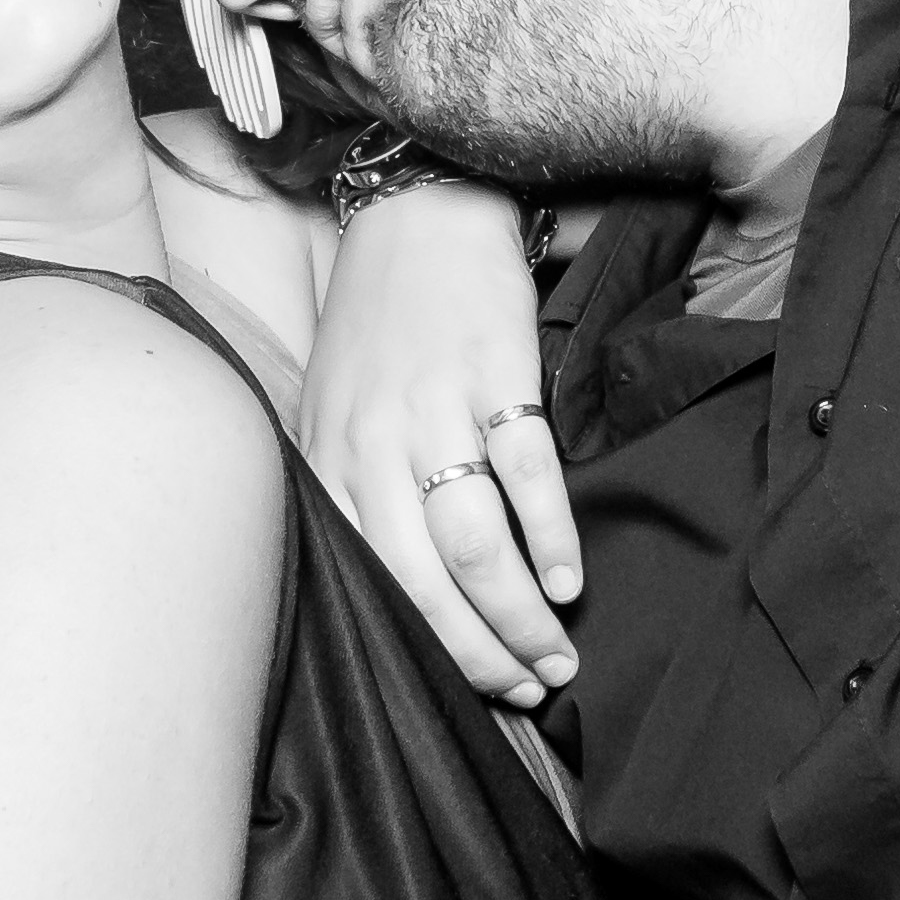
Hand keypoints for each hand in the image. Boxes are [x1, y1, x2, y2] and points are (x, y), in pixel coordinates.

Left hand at [297, 177, 584, 705]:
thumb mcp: (336, 410)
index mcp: (330, 462)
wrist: (421, 212)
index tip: (480, 687)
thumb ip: (357, 490)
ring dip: (521, 612)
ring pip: (475, 546)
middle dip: (484, 651)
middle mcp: (373, 446)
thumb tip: (410, 585)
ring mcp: (432, 411)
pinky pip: (525, 476)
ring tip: (558, 648)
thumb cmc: (383, 324)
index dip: (433, 650)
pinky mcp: (492, 375)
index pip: (379, 585)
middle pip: (429, 582)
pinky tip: (569, 576)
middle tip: (531, 685)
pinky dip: (551, 536)